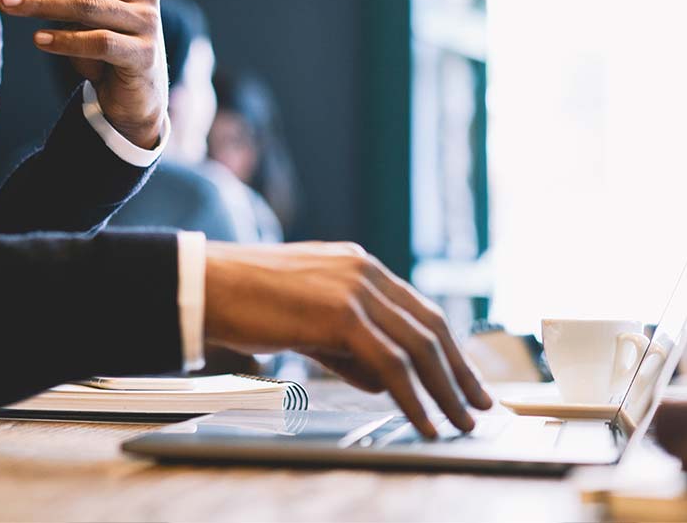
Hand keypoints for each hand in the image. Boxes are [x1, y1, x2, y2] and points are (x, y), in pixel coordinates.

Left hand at [0, 0, 166, 148]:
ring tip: (6, 5)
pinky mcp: (143, 54)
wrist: (136, 92)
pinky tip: (38, 40)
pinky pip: (99, 42)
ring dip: (40, 3)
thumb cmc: (103, 41)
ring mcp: (147, 21)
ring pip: (86, 4)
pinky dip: (65, 40)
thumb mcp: (83, 10)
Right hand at [203, 241, 492, 437]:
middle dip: (459, 372)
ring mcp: (356, 288)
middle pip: (430, 327)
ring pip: (419, 346)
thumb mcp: (309, 324)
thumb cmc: (247, 303)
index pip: (419, 310)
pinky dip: (414, 397)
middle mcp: (365, 270)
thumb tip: (386, 380)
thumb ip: (349, 348)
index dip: (448, 349)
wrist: (206, 286)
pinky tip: (423, 420)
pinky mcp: (342, 313)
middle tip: (479, 406)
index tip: (466, 381)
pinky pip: (392, 362)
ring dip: (445, 390)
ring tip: (459, 422)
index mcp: (359, 265)